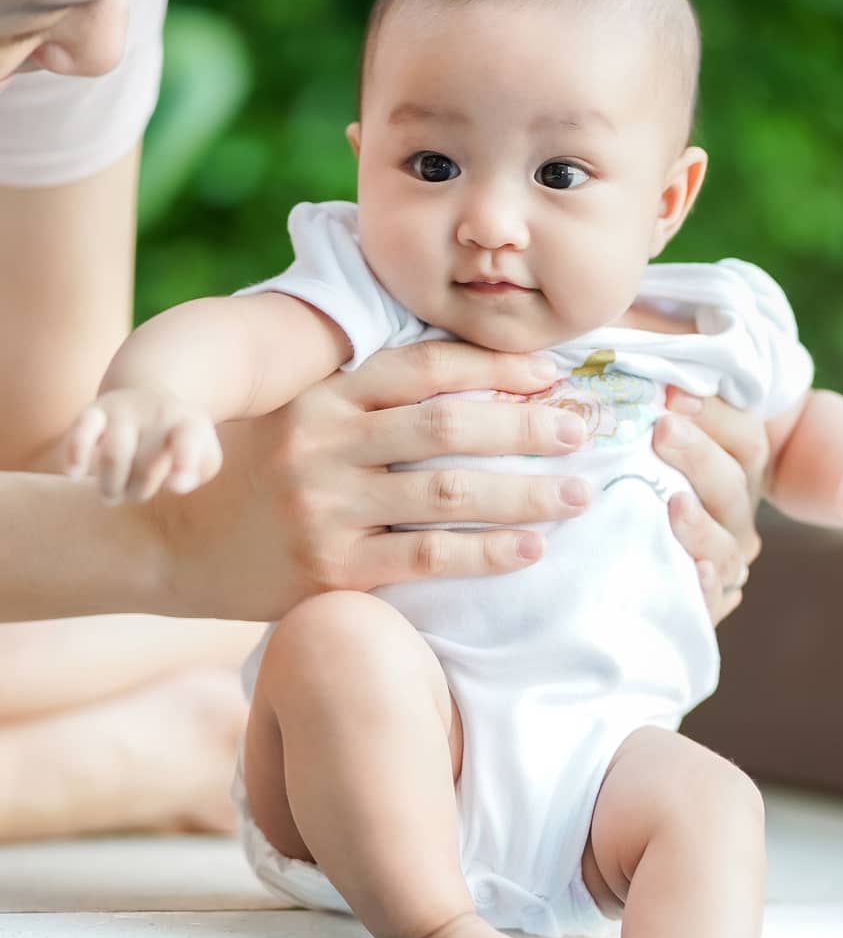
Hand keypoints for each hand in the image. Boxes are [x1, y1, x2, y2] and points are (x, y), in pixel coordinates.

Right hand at [64, 388, 222, 503]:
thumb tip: (177, 485)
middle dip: (138, 490)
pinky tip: (75, 474)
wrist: (149, 401)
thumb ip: (195, 472)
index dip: (184, 462)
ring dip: (111, 486)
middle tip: (136, 491)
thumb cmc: (178, 443)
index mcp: (189, 423)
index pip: (188, 440)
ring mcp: (123, 409)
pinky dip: (74, 454)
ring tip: (112, 494)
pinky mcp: (93, 412)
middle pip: (144, 467)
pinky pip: (79, 433)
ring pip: (113, 455)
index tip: (177, 485)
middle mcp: (156, 411)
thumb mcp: (202, 457)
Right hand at [151, 341, 590, 619]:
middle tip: (582, 430)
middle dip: (525, 425)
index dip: (496, 368)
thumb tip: (468, 385)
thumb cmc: (248, 473)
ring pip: (447, 493)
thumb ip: (365, 401)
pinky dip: (486, 552)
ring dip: (524, 493)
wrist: (165, 542)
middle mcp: (324, 445)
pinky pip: (427, 558)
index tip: (553, 375)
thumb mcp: (295, 417)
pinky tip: (531, 548)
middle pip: (447, 424)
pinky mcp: (330, 570)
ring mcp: (326, 509)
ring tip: (577, 494)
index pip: (426, 367)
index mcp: (323, 398)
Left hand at [655, 393, 768, 623]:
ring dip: (701, 526)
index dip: (713, 415)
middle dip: (698, 456)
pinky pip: (713, 600)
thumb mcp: (660, 440)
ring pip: (725, 545)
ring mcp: (724, 558)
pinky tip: (694, 573)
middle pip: (732, 486)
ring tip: (675, 505)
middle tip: (663, 431)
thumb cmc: (638, 474)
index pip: (745, 439)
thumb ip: (667, 413)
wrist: (623, 555)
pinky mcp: (704, 600)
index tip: (669, 397)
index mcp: (738, 467)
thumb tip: (657, 388)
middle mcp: (736, 513)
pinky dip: (707, 589)